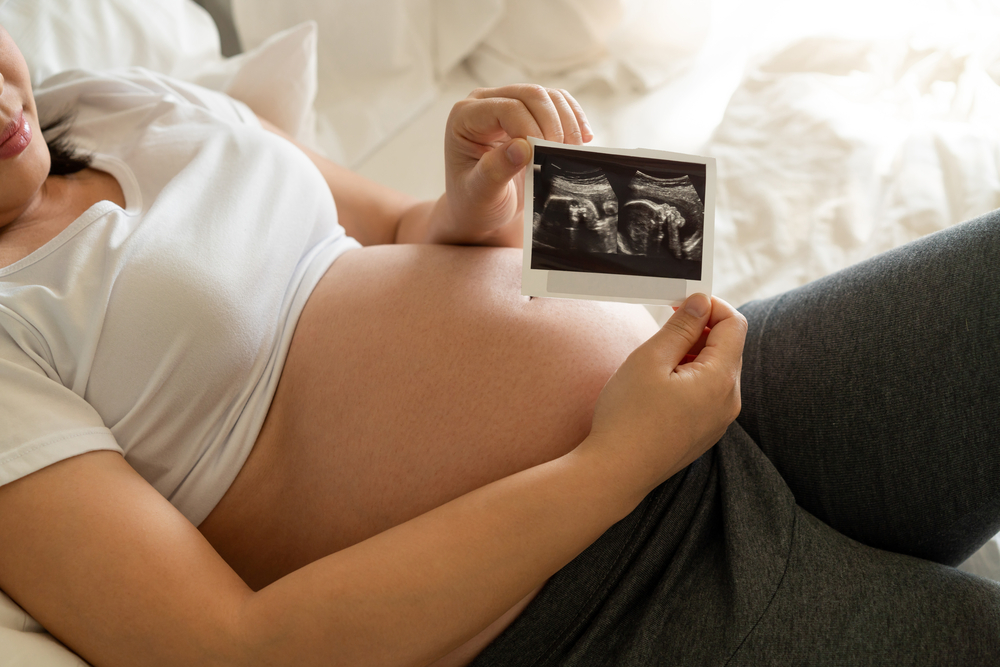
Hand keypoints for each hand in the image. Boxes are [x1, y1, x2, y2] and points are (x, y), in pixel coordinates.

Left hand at [438, 85, 593, 244]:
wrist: (481, 209)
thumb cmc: (474, 202)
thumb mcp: (480, 194)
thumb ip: (495, 171)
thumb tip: (521, 147)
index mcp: (464, 117)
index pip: (506, 107)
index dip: (530, 128)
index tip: (541, 157)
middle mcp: (484, 103)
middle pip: (531, 95)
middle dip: (553, 124)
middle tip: (562, 155)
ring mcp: (508, 103)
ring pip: (548, 96)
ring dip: (567, 122)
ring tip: (571, 152)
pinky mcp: (528, 112)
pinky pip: (557, 103)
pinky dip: (573, 119)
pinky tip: (580, 140)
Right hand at [581, 293, 746, 498]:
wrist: (616, 473)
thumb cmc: (628, 416)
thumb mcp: (650, 359)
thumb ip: (681, 327)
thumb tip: (702, 301)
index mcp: (721, 379)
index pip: (735, 324)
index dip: (710, 306)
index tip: (679, 305)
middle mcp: (729, 402)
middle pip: (727, 348)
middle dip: (698, 331)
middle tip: (661, 332)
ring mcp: (719, 421)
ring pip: (715, 371)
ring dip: (691, 356)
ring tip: (655, 365)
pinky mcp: (705, 433)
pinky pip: (707, 394)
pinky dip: (688, 379)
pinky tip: (657, 389)